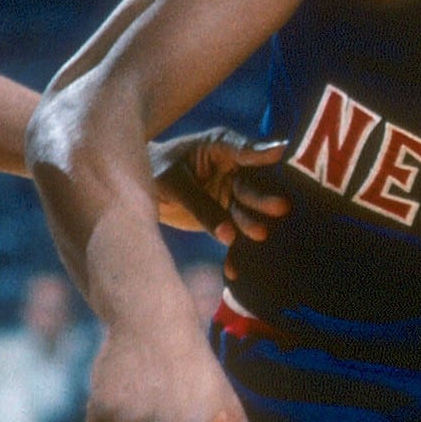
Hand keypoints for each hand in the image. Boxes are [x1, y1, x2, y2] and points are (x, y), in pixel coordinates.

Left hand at [151, 129, 290, 246]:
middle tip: (282, 207)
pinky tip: (233, 272)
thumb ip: (201, 206)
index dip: (262, 152)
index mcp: (219, 149)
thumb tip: (231, 235)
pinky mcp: (224, 220)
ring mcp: (229, 196)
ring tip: (260, 235)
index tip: (282, 151)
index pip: (243, 150)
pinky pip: (231, 237)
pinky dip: (232, 255)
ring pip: (244, 213)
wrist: (139, 192)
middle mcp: (231, 171)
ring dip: (251, 225)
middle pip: (250, 186)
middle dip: (263, 198)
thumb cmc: (155, 173)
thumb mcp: (175, 185)